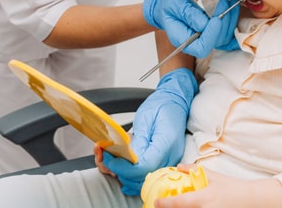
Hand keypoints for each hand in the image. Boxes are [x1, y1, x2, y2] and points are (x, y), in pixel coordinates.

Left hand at [102, 68, 197, 194]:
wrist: (175, 102)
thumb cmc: (162, 106)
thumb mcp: (146, 118)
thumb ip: (137, 141)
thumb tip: (128, 158)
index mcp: (165, 143)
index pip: (143, 167)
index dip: (123, 167)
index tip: (109, 158)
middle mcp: (170, 156)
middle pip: (143, 178)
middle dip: (120, 172)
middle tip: (106, 158)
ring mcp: (169, 161)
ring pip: (144, 180)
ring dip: (124, 175)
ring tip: (111, 161)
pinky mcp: (164, 162)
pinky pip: (148, 175)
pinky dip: (133, 176)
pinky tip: (122, 170)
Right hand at [143, 0, 239, 57]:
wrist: (167, 5)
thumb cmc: (168, 5)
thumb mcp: (174, 5)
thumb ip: (188, 15)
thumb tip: (204, 23)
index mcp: (183, 41)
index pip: (202, 47)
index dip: (212, 35)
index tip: (216, 18)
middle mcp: (195, 43)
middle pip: (216, 42)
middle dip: (224, 23)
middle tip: (225, 3)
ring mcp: (204, 38)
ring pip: (224, 37)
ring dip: (230, 20)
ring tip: (229, 2)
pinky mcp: (211, 32)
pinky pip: (225, 31)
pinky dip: (231, 21)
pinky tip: (232, 8)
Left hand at [153, 165, 281, 207]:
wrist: (252, 200)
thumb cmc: (233, 188)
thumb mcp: (214, 176)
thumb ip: (195, 171)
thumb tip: (179, 167)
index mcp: (204, 198)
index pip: (178, 203)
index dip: (164, 204)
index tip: (156, 202)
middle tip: (164, 206)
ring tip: (176, 207)